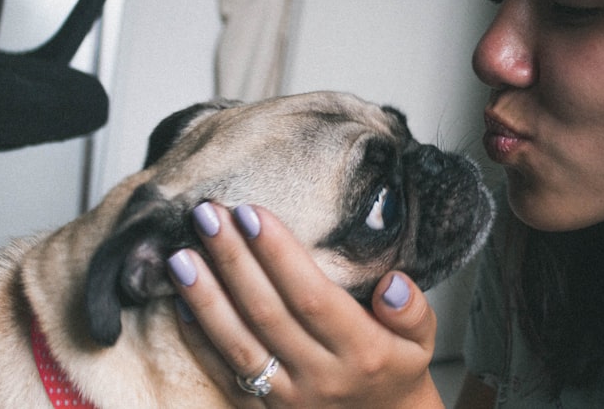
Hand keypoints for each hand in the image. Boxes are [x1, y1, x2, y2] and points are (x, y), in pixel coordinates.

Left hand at [168, 203, 443, 407]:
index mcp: (362, 352)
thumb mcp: (422, 340)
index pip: (312, 296)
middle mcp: (320, 377)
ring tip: (181, 255)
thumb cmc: (396, 369)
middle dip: (233, 260)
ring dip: (205, 298)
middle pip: (267, 313)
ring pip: (238, 344)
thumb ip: (413, 310)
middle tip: (206, 215)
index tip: (251, 213)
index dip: (279, 255)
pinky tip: (180, 302)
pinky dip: (199, 338)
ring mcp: (287, 399)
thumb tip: (392, 283)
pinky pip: (224, 373)